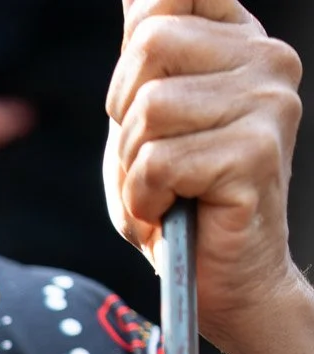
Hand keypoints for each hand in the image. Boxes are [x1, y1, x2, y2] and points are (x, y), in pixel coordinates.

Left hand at [104, 0, 308, 353]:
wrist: (220, 273)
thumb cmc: (175, 192)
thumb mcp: (144, 110)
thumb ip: (144, 50)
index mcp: (241, 38)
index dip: (134, 42)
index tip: (141, 95)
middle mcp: (268, 59)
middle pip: (149, 46)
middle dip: (124, 113)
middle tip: (150, 156)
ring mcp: (270, 104)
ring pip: (149, 109)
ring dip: (133, 163)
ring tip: (163, 187)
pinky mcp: (256, 153)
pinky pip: (158, 162)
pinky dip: (144, 196)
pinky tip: (170, 209)